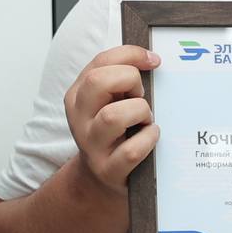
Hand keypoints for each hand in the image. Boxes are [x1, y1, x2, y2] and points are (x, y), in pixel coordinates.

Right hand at [64, 45, 159, 191]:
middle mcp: (79, 118)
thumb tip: (150, 59)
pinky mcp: (108, 169)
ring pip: (113, 117)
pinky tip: (151, 135)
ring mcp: (92, 145)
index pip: (101, 61)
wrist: (101, 177)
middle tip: (140, 94)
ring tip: (145, 119)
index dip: (131, 55)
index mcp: (78, 96)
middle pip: (97, 82)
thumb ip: (120, 79)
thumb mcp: (108, 101)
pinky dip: (148, 139)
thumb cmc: (113, 132)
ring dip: (139, 112)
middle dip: (129, 80)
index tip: (153, 61)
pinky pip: (131, 150)